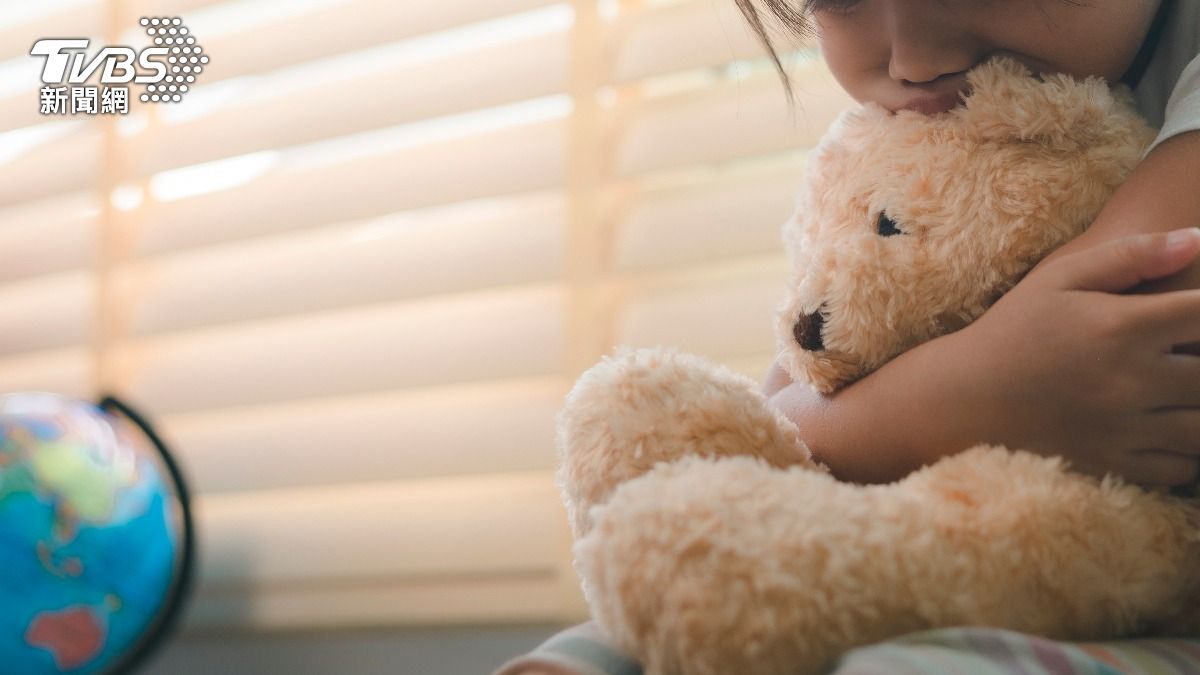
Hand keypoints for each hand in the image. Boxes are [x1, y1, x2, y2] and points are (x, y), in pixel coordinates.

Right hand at [955, 228, 1199, 487]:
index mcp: (1120, 327)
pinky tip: (1172, 428)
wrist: (963, 397)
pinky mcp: (1113, 462)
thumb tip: (1197, 238)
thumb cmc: (1013, 330)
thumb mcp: (1059, 277)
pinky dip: (1187, 453)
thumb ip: (1130, 255)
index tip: (1199, 312)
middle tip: (1188, 354)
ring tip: (1185, 392)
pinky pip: (1179, 468)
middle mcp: (1129, 379)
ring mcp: (1123, 427)